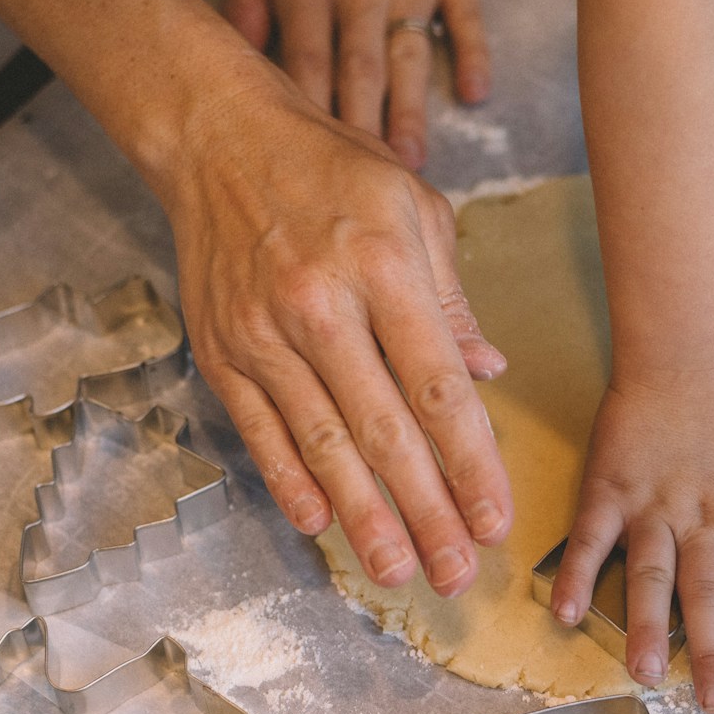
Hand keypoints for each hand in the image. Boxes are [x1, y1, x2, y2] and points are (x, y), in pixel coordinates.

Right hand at [166, 82, 511, 595]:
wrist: (217, 139)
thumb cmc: (329, 169)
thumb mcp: (413, 207)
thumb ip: (451, 296)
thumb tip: (487, 372)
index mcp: (385, 265)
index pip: (438, 386)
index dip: (471, 462)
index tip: (495, 518)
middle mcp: (322, 305)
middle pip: (385, 431)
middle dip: (425, 512)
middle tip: (456, 574)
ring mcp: (263, 334)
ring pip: (322, 445)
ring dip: (362, 517)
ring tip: (396, 571)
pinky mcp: (221, 351)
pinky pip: (260, 432)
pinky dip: (289, 482)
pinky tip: (318, 524)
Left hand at [221, 0, 489, 167]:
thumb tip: (231, 60)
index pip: (303, 65)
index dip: (305, 123)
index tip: (302, 175)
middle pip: (357, 74)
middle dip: (358, 136)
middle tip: (361, 194)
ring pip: (409, 55)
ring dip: (410, 113)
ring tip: (410, 163)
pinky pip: (466, 15)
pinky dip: (472, 54)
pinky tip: (473, 94)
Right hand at [547, 360, 713, 713]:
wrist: (686, 351)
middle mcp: (698, 519)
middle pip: (705, 589)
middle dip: (710, 646)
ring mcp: (649, 508)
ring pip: (647, 575)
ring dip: (645, 626)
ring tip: (645, 674)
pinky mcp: (608, 492)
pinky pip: (589, 539)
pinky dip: (574, 573)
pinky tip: (562, 613)